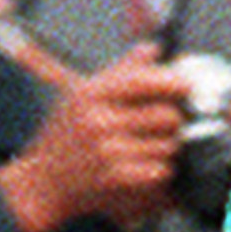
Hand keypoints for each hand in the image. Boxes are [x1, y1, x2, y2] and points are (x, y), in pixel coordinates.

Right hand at [0, 45, 190, 231]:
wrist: (42, 183)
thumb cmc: (66, 135)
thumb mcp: (84, 94)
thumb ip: (122, 71)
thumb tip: (152, 48)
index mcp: (90, 93)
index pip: (144, 81)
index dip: (174, 83)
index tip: (187, 87)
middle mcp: (99, 120)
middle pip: (168, 115)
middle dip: (174, 121)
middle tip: (166, 125)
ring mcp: (109, 151)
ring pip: (170, 145)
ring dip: (168, 149)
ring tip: (148, 149)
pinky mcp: (119, 178)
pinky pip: (163, 170)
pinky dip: (161, 171)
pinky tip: (145, 168)